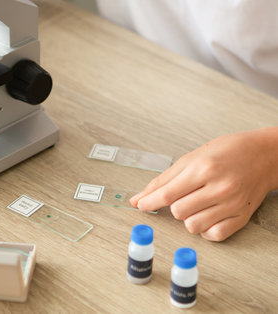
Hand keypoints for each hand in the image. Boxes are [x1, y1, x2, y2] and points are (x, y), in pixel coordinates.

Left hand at [130, 129, 277, 240]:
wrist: (264, 155)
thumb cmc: (227, 152)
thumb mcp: (191, 158)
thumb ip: (163, 180)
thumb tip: (138, 199)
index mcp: (204, 168)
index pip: (167, 194)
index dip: (149, 202)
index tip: (141, 205)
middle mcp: (220, 187)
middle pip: (178, 212)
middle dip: (173, 206)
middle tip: (183, 196)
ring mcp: (233, 204)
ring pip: (193, 226)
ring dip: (188, 218)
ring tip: (196, 204)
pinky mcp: (242, 217)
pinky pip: (213, 235)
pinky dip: (205, 229)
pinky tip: (207, 214)